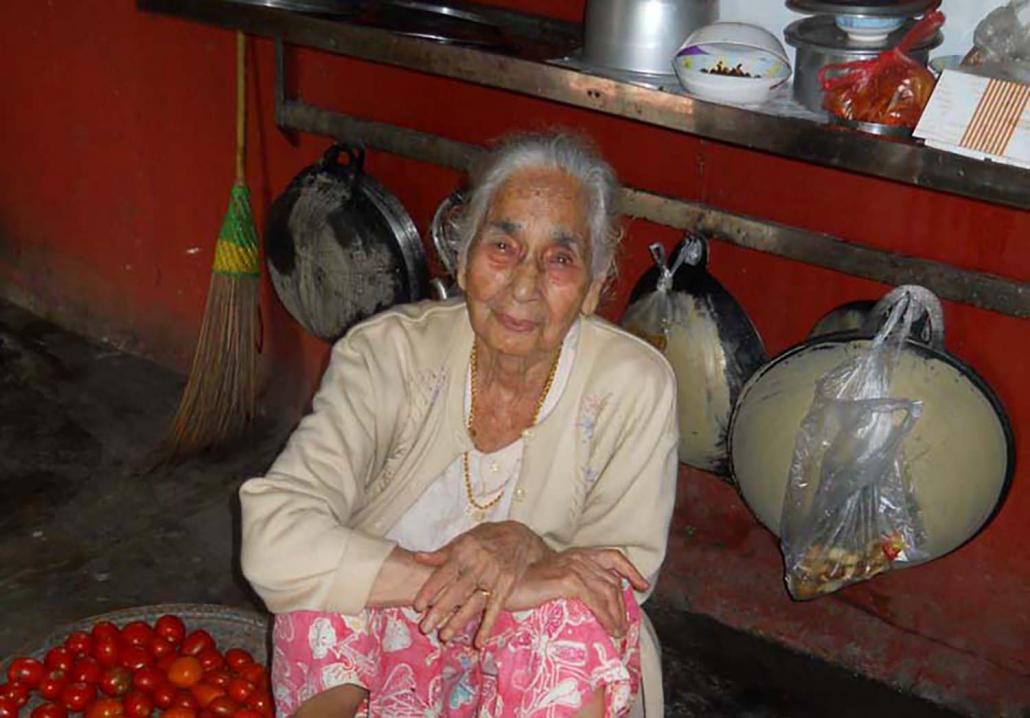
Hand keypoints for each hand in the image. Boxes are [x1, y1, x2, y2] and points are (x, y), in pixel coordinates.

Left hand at [412, 521, 551, 646]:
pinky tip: (479, 643)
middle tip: (425, 628)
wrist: (521, 537)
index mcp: (464, 551)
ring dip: (458, 621)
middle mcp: (478, 564)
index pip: (443, 574)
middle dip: (439, 611)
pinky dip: (487, 626)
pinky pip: (495, 609)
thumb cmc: (487, 537)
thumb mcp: (465, 539)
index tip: (417, 607)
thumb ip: (443, 553)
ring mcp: (494, 577)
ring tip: (444, 637)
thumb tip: (417, 558)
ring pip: (473, 603)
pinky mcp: (506, 587)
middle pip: (456, 591)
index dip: (429, 591)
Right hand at [506, 548, 648, 637]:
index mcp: (577, 554)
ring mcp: (574, 567)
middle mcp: (579, 557)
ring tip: (616, 633)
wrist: (502, 582)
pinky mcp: (568, 580)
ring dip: (616, 615)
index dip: (630, 570)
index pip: (612, 556)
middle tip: (622, 626)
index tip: (642, 585)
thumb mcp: (552, 579)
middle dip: (622, 605)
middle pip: (612, 581)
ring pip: (608, 591)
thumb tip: (590, 604)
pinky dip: (606, 616)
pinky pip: (596, 600)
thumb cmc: (522, 585)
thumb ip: (571, 583)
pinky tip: (607, 629)